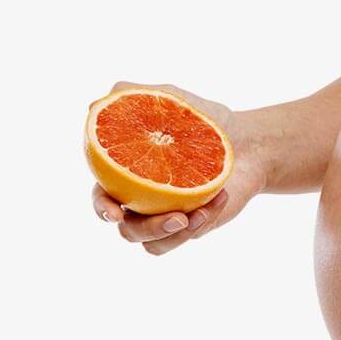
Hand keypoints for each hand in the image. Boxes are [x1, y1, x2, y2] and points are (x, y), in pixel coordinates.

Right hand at [91, 81, 268, 254]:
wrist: (248, 141)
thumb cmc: (204, 120)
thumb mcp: (171, 99)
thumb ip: (131, 96)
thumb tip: (92, 106)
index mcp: (127, 175)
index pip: (102, 197)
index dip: (103, 208)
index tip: (116, 211)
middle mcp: (142, 201)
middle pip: (127, 230)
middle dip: (145, 229)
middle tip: (174, 218)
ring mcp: (167, 217)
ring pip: (154, 244)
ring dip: (175, 234)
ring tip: (196, 213)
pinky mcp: (193, 226)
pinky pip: (189, 236)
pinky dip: (202, 222)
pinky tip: (220, 198)